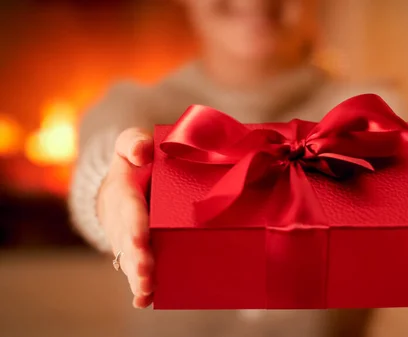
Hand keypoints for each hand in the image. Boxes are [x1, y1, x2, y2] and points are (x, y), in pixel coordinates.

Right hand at [97, 127, 154, 307]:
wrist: (125, 181)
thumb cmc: (137, 161)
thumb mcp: (133, 143)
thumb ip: (134, 142)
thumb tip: (142, 153)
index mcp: (124, 193)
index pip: (129, 209)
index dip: (134, 225)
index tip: (141, 240)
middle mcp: (122, 221)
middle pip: (128, 242)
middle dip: (137, 259)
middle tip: (147, 274)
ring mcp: (127, 240)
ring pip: (130, 261)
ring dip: (138, 277)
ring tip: (146, 292)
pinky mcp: (136, 252)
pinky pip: (136, 269)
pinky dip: (140, 286)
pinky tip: (145, 301)